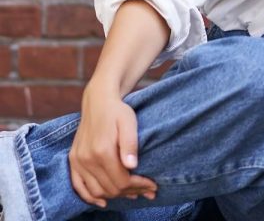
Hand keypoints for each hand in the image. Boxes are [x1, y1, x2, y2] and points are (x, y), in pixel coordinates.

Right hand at [68, 82, 157, 207]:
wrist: (98, 100)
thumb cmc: (117, 111)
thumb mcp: (129, 122)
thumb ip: (130, 144)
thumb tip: (132, 166)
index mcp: (102, 150)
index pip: (121, 180)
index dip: (138, 186)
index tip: (152, 186)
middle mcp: (87, 159)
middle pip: (110, 188)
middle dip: (131, 192)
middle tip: (147, 191)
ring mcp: (78, 161)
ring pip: (96, 191)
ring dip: (114, 196)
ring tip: (132, 194)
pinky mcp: (73, 160)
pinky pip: (78, 186)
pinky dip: (89, 197)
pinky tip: (103, 201)